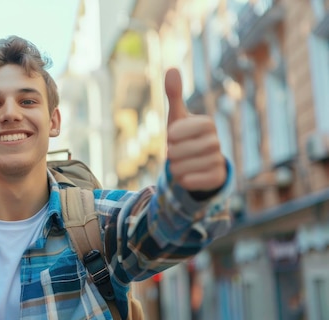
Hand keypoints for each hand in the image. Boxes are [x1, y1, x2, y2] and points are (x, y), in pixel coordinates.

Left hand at [165, 68, 225, 191]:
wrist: (194, 163)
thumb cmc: (182, 136)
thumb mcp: (176, 116)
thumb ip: (174, 94)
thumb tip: (171, 68)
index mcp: (207, 124)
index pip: (183, 130)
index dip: (174, 135)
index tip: (172, 136)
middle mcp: (216, 142)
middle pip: (181, 151)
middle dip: (172, 154)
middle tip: (175, 152)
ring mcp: (218, 160)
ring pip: (184, 167)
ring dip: (175, 167)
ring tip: (180, 163)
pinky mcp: (217, 178)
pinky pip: (192, 181)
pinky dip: (184, 180)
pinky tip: (186, 175)